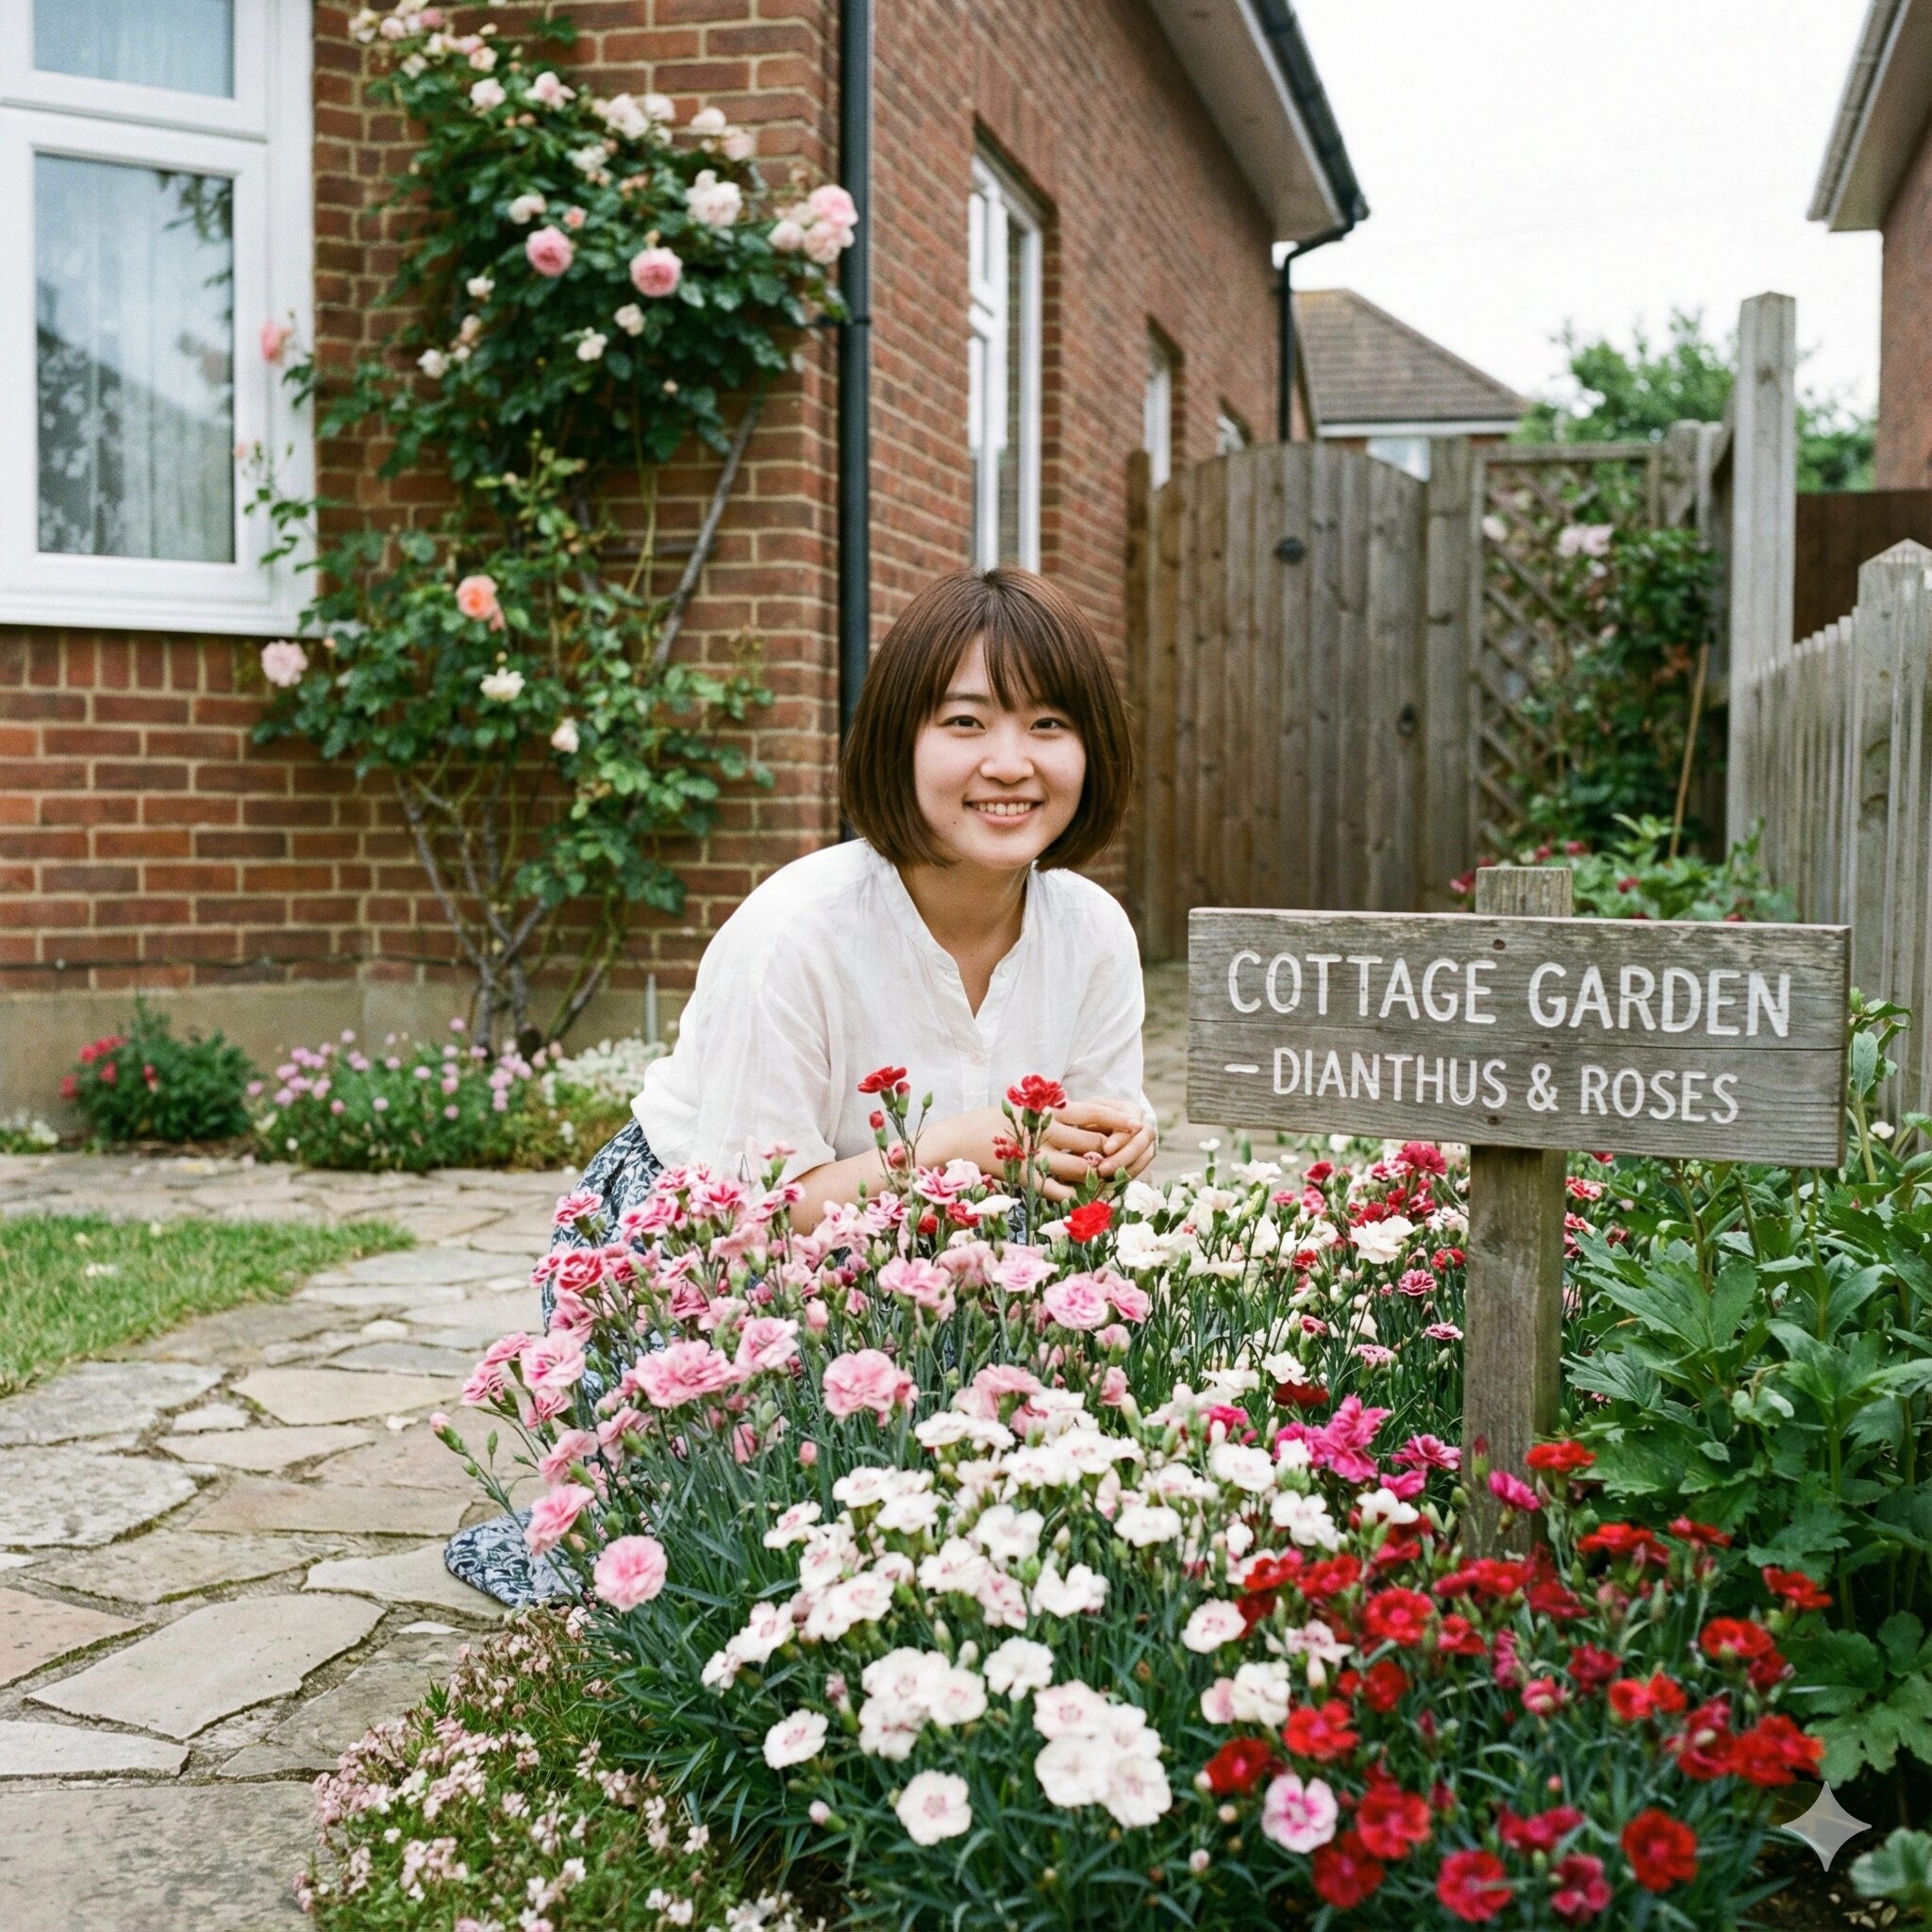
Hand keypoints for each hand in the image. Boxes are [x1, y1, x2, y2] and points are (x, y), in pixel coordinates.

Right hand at [924, 1099, 1156, 1201]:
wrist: (958, 1137)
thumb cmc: (997, 1120)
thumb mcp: (1029, 1107)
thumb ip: (1059, 1113)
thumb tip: (1094, 1118)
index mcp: (1049, 1110)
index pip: (1094, 1111)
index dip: (1118, 1119)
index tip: (1139, 1124)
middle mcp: (1046, 1131)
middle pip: (1094, 1143)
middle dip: (1112, 1153)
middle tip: (1124, 1159)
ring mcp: (1036, 1155)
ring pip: (1082, 1169)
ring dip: (1099, 1176)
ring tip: (1109, 1180)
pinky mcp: (1027, 1178)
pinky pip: (1060, 1192)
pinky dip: (1078, 1198)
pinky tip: (1088, 1202)